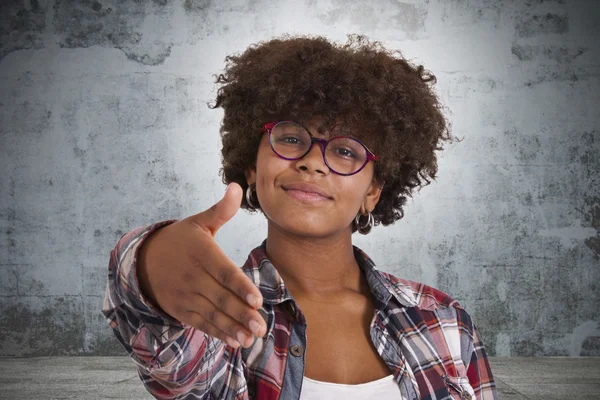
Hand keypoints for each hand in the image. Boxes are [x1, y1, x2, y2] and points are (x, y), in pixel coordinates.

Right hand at [137, 183, 265, 348]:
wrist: (144, 260)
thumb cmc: (180, 240)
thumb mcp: (198, 223)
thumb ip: (221, 210)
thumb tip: (236, 187)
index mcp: (201, 254)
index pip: (223, 272)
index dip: (240, 287)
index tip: (256, 299)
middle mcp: (193, 277)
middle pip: (220, 298)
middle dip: (241, 314)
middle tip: (261, 326)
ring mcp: (186, 296)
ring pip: (212, 314)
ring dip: (232, 328)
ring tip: (251, 338)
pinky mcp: (182, 310)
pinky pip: (202, 323)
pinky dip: (218, 333)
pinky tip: (235, 341)